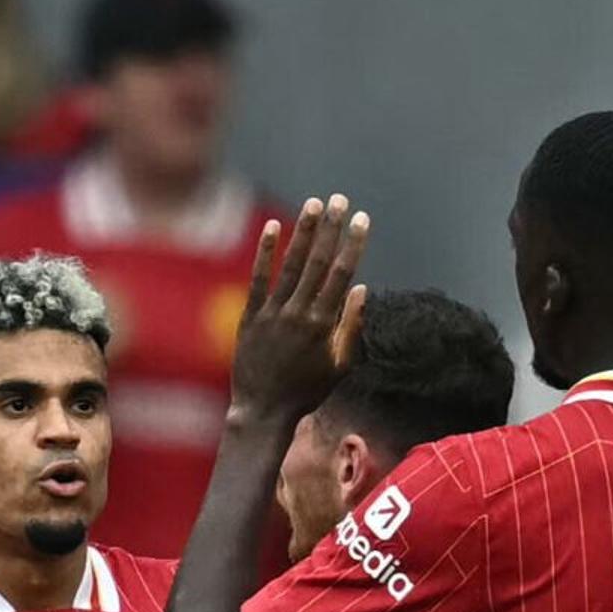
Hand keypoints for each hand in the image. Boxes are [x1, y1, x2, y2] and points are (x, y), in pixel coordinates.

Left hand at [227, 194, 369, 422]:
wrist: (263, 411)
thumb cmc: (306, 392)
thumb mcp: (339, 366)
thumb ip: (351, 327)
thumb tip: (362, 289)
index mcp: (323, 325)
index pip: (342, 275)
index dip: (352, 244)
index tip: (361, 219)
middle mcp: (299, 314)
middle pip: (318, 262)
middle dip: (330, 228)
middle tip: (339, 199)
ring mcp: (273, 313)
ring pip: (291, 264)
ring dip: (303, 232)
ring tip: (313, 204)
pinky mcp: (250, 316)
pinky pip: (259, 278)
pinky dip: (266, 252)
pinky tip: (274, 227)